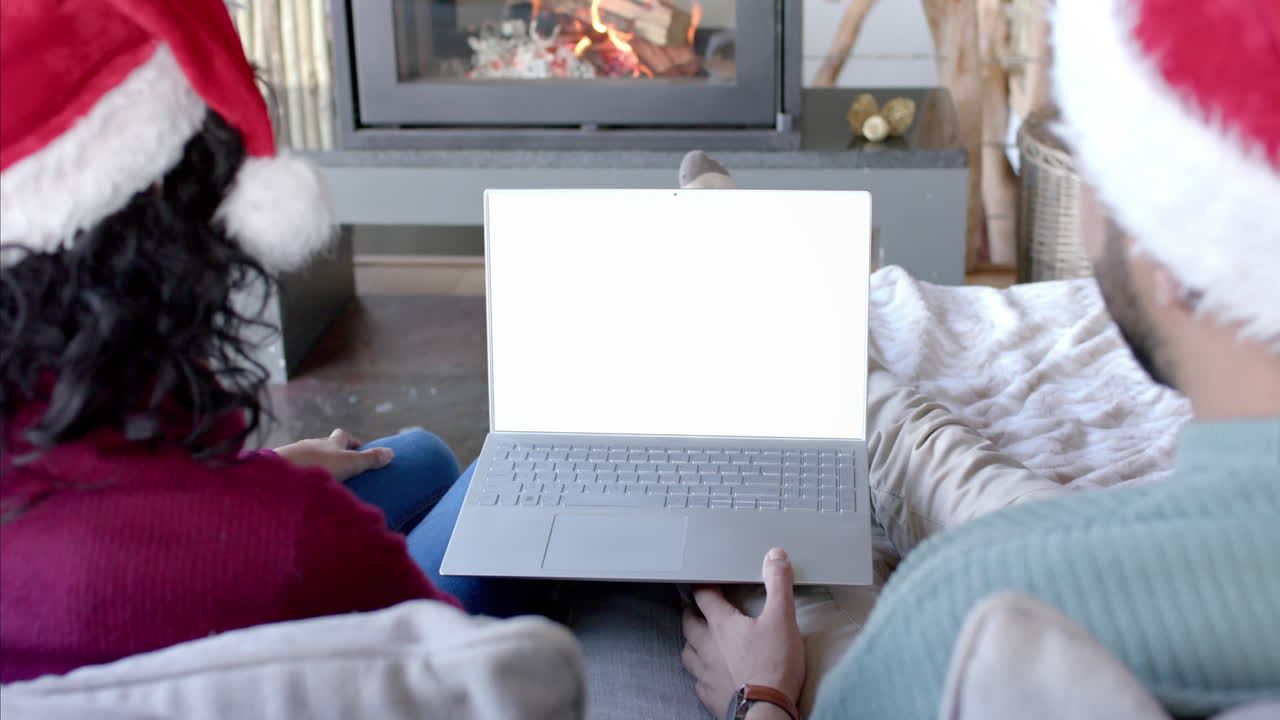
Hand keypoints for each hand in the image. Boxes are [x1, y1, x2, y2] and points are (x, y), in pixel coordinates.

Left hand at [274, 428, 393, 482]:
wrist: (278, 475)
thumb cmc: (318, 467)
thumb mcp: (350, 464)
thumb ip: (369, 460)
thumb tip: (391, 452)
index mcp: (329, 442)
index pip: (342, 436)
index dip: (351, 442)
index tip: (358, 451)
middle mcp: (310, 445)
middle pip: (323, 446)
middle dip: (331, 455)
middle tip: (340, 470)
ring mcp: (293, 456)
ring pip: (306, 458)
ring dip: (314, 467)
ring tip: (319, 484)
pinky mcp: (278, 469)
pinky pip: (292, 471)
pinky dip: (298, 477)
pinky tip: (300, 490)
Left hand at [681, 548, 805, 717]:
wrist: (765, 712)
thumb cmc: (773, 666)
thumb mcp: (783, 619)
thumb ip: (778, 585)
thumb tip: (775, 556)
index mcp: (721, 624)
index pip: (703, 596)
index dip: (703, 586)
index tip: (706, 581)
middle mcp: (706, 646)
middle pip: (689, 623)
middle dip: (693, 613)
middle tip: (700, 609)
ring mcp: (705, 672)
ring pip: (688, 652)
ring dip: (692, 643)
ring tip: (702, 640)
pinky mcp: (709, 695)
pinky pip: (697, 680)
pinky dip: (701, 673)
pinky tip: (710, 674)